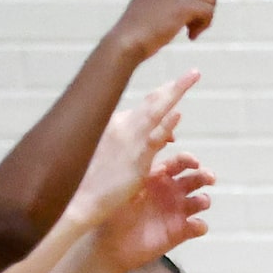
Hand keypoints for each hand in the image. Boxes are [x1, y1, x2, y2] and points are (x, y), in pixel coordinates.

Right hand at [68, 72, 197, 228]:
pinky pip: (153, 138)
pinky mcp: (135, 158)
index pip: (144, 107)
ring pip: (155, 111)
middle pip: (152, 102)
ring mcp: (128, 140)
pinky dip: (165, 124)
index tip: (176, 86)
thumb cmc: (93, 180)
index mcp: (114, 124)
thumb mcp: (116, 155)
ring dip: (174, 93)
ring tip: (191, 77)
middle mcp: (121, 125)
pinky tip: (177, 113)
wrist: (78, 199)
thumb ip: (140, 142)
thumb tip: (169, 136)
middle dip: (174, 86)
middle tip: (193, 73)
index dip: (163, 97)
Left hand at [92, 149, 211, 270]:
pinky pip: (198, 226)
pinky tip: (195, 225)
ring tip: (200, 202)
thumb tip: (154, 139)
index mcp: (158, 177)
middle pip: (195, 179)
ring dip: (204, 200)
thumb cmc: (112, 211)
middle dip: (205, 176)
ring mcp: (176, 212)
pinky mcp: (180, 232)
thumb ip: (142, 164)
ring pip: (200, 201)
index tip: (194, 162)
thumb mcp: (126, 184)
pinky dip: (200, 225)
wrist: (109, 244)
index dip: (189, 160)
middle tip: (209, 178)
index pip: (179, 163)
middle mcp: (170, 192)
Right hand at [105, 0, 215, 62]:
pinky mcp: (184, 5)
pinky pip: (208, 11)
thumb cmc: (136, 35)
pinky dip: (204, 26)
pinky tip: (190, 36)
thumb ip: (165, 6)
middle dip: (202, 8)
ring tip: (190, 32)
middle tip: (190, 27)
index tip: (181, 22)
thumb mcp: (149, 13)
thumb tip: (186, 12)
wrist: (128, 41)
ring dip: (204, 19)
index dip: (190, 5)